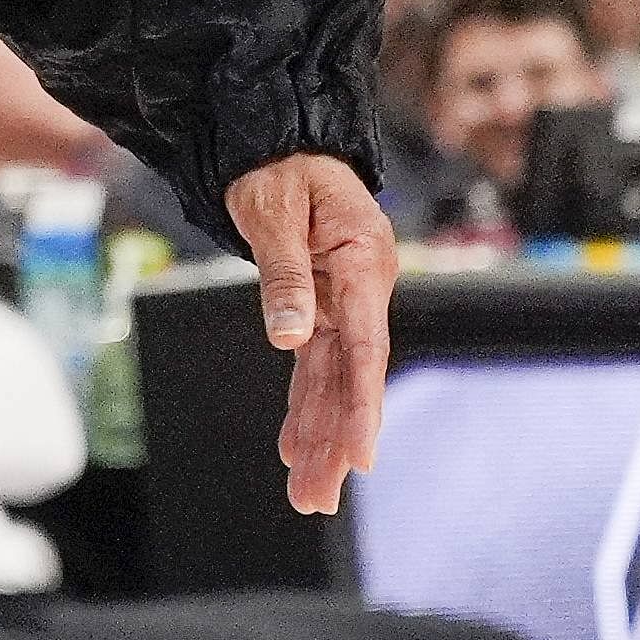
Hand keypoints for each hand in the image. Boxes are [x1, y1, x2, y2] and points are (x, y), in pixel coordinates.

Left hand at [227, 152, 396, 517]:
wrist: (280, 139)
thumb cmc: (279, 167)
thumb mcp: (273, 212)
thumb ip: (284, 275)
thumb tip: (291, 338)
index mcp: (361, 262)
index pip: (366, 345)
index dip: (362, 404)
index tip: (360, 455)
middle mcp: (361, 289)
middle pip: (353, 377)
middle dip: (337, 441)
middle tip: (319, 499)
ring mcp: (345, 301)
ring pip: (333, 381)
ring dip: (320, 437)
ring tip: (309, 494)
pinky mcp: (324, 306)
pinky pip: (316, 366)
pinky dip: (304, 407)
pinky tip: (295, 449)